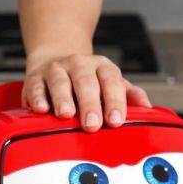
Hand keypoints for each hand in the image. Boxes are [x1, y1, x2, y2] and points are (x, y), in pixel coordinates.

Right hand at [23, 53, 150, 131]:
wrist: (55, 59)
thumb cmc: (87, 80)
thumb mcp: (111, 83)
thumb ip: (128, 95)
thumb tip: (147, 107)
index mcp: (102, 67)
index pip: (111, 80)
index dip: (115, 100)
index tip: (116, 120)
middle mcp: (79, 65)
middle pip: (86, 81)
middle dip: (89, 103)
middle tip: (92, 124)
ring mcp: (56, 69)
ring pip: (60, 81)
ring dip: (63, 98)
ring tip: (66, 114)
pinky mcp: (35, 77)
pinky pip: (35, 86)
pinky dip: (37, 97)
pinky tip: (41, 108)